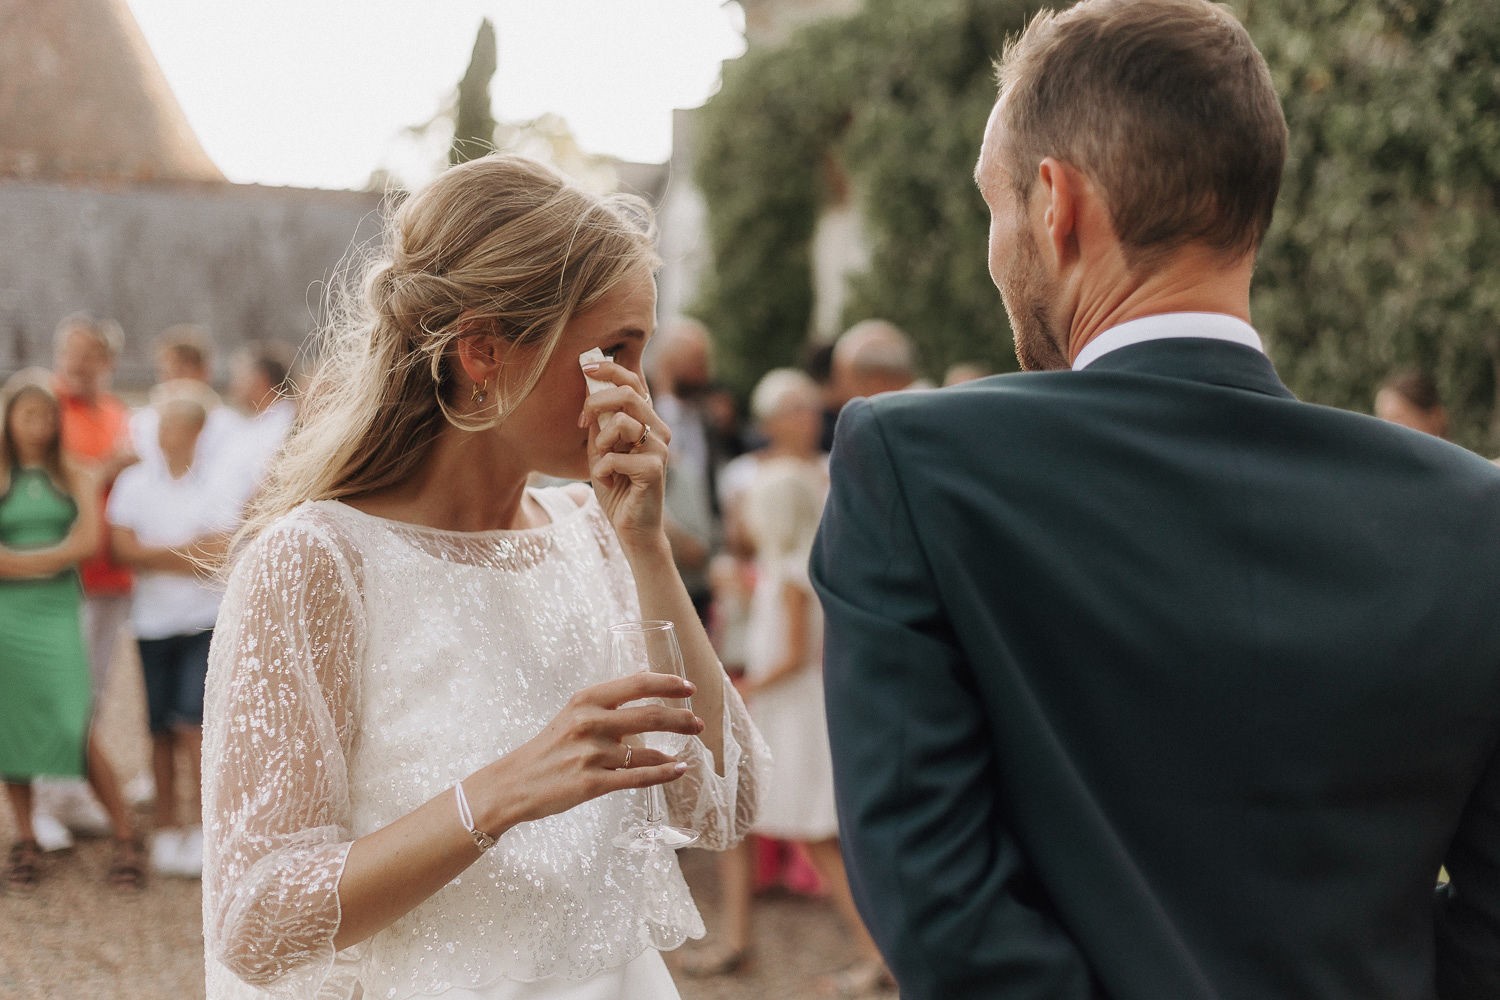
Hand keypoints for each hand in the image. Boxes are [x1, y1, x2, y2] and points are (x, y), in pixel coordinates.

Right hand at [477, 670, 703, 828]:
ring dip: (673, 752)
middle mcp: (590, 722)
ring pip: (647, 752)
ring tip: (688, 751)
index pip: (637, 684)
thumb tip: (648, 696)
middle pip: (650, 716)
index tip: (689, 689)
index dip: (668, 684)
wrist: (515, 782)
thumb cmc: (549, 747)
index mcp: (586, 699)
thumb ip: (606, 705)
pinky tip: (678, 770)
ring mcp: (591, 754)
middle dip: (682, 720)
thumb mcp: (573, 714)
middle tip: (698, 725)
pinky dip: (663, 774)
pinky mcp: (592, 784)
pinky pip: (637, 778)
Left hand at [578, 359, 672, 550]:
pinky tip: (608, 481)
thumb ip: (598, 423)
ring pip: (622, 422)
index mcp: (647, 422)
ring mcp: (660, 449)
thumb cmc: (617, 488)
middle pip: (629, 394)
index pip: (635, 382)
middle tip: (582, 420)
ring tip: (602, 462)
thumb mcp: (601, 450)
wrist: (632, 529)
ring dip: (601, 442)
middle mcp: (659, 431)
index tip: (585, 367)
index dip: (610, 369)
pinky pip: (615, 456)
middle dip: (597, 401)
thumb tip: (588, 389)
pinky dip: (601, 470)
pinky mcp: (654, 469)